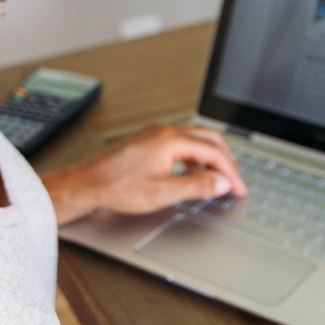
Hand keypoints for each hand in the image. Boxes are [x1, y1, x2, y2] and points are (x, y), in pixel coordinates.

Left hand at [43, 123, 247, 224]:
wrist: (85, 184)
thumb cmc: (116, 187)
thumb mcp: (162, 193)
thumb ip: (197, 187)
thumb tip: (221, 183)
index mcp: (171, 141)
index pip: (214, 152)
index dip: (231, 172)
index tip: (239, 188)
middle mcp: (165, 131)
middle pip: (209, 139)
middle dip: (226, 161)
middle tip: (235, 181)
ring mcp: (156, 134)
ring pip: (196, 139)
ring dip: (211, 158)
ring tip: (218, 179)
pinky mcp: (148, 140)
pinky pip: (182, 143)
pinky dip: (195, 157)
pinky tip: (192, 173)